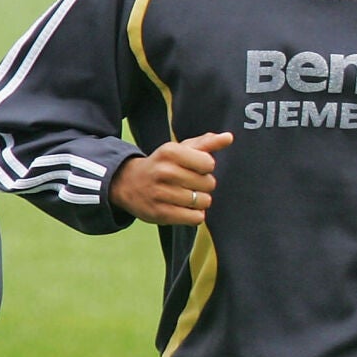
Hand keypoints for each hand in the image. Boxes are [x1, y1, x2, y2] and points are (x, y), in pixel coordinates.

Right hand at [111, 132, 233, 225]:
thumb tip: (229, 137)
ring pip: (204, 202)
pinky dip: (194, 215)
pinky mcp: (160, 214)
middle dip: (204, 184)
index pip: (209, 163)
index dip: (205, 167)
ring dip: (199, 201)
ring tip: (185, 195)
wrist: (127, 183)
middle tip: (188, 183)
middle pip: (209, 184)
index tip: (194, 167)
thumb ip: (207, 143)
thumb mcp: (181, 149)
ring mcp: (160, 193)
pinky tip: (183, 208)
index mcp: (170, 152)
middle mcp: (164, 171)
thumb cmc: (162, 165)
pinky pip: (196, 218)